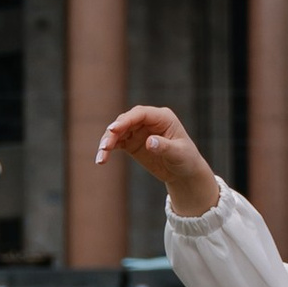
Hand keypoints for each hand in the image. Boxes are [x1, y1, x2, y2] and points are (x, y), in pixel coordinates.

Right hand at [95, 104, 219, 217]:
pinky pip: (116, 143)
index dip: (126, 120)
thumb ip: (164, 147)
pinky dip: (108, 150)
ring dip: (107, 142)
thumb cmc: (186, 159)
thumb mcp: (178, 154)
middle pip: (125, 121)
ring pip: (117, 131)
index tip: (113, 129)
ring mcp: (138, 131)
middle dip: (113, 133)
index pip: (141, 114)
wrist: (183, 172)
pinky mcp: (132, 142)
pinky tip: (101, 160)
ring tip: (101, 157)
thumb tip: (149, 142)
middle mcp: (148, 121)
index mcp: (162, 117)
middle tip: (105, 147)